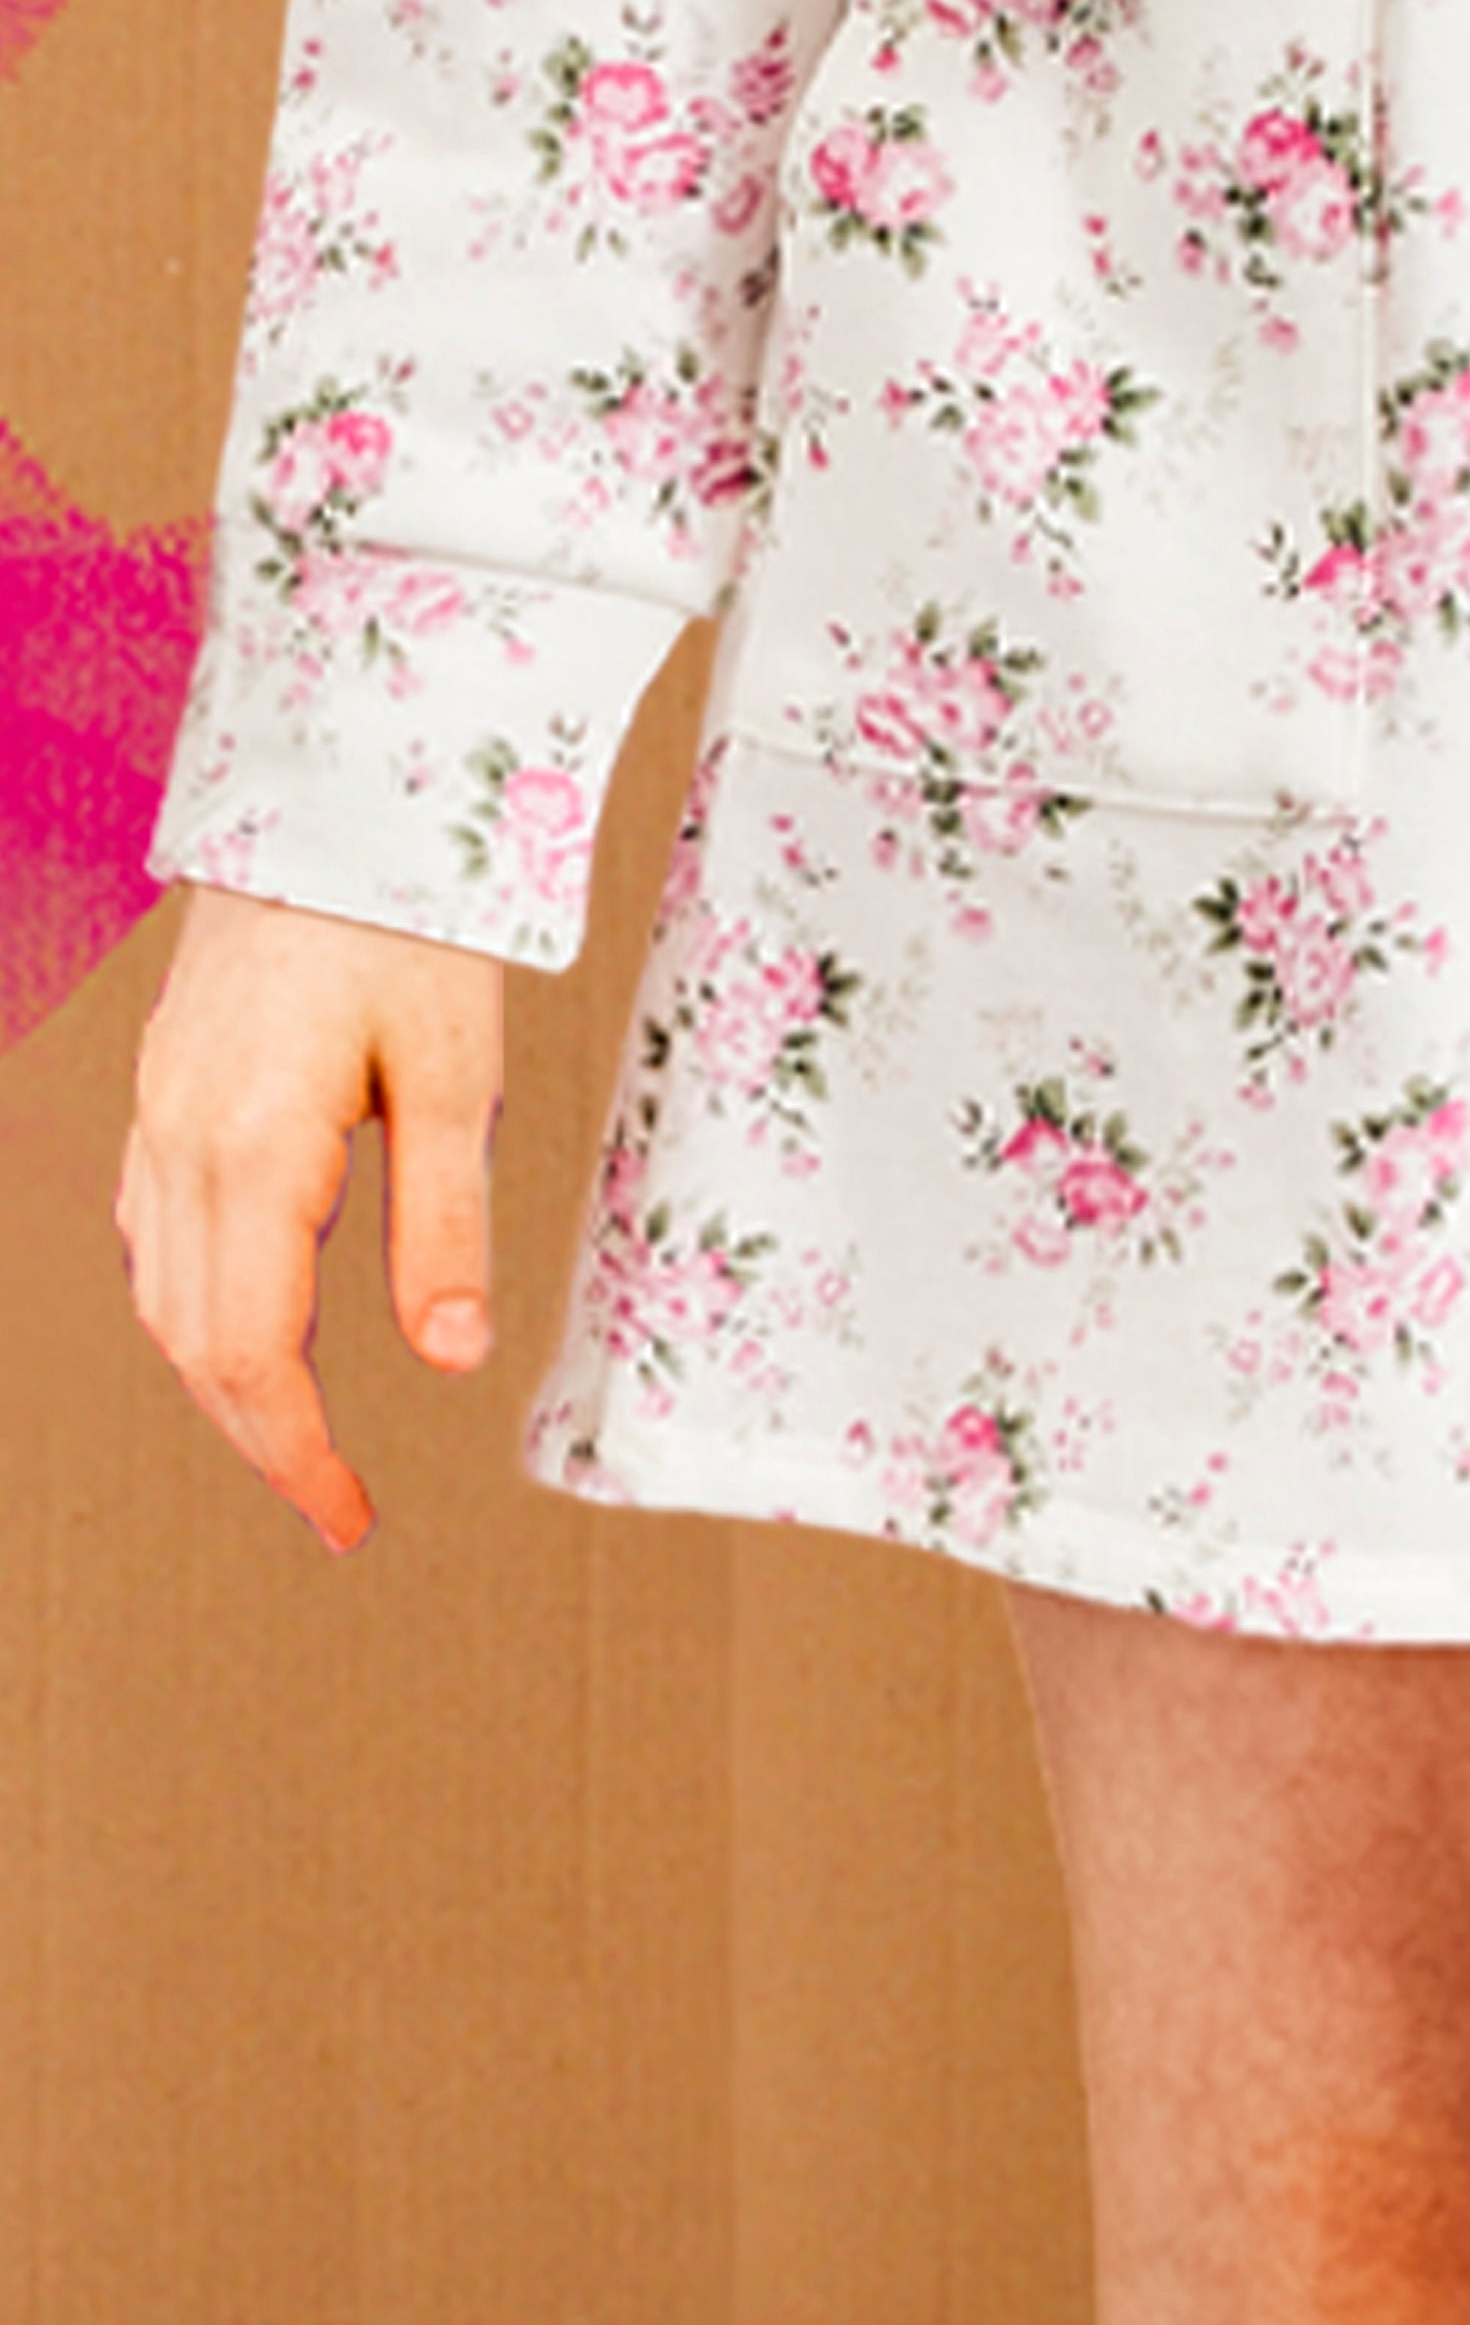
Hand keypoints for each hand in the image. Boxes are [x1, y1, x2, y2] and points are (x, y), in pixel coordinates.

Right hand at [115, 885, 505, 1556]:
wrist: (336, 807)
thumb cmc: (407, 932)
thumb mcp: (454, 1081)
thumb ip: (448, 1226)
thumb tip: (451, 1360)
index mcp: (250, 1152)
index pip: (250, 1354)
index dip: (297, 1453)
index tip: (350, 1517)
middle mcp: (180, 1145)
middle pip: (194, 1343)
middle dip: (262, 1441)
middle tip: (337, 1509)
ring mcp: (159, 1118)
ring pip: (166, 1295)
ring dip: (224, 1383)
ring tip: (301, 1444)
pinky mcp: (168, 1095)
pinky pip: (159, 1236)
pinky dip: (198, 1309)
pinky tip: (246, 1330)